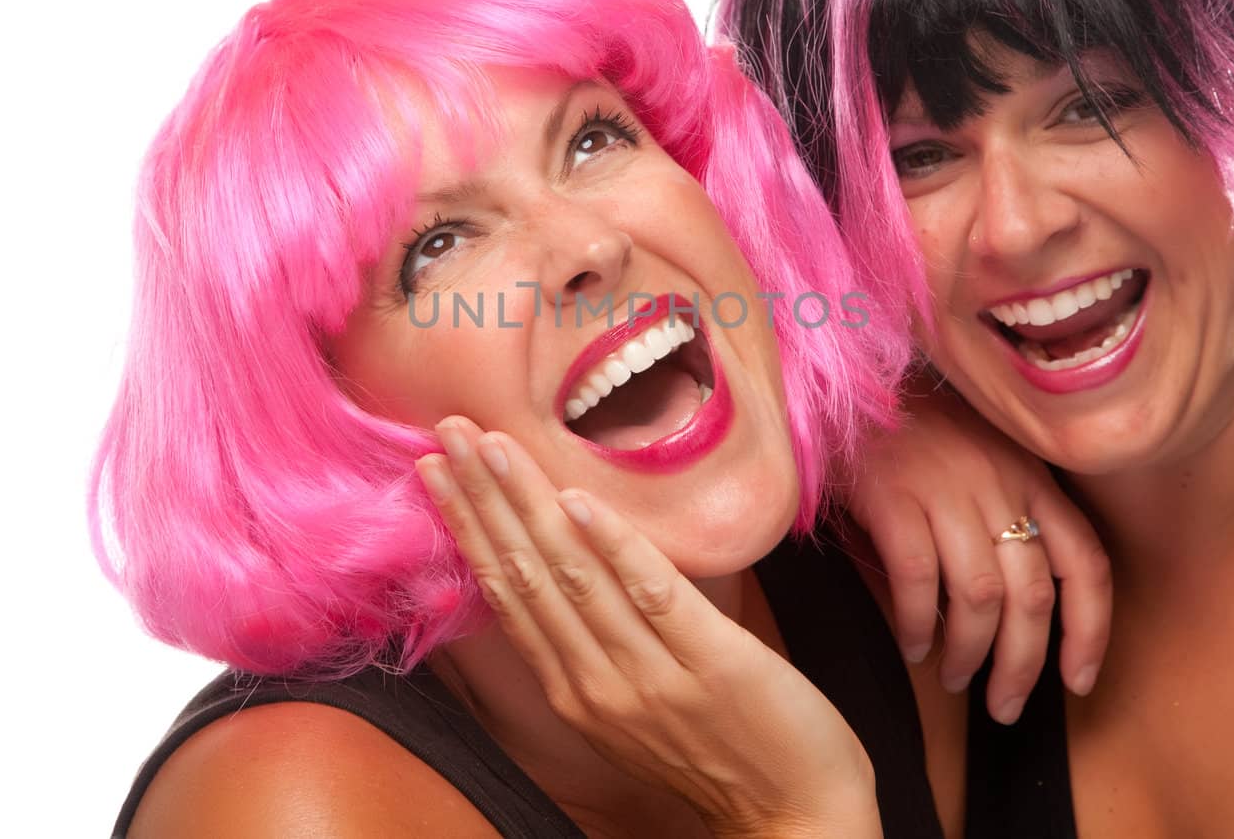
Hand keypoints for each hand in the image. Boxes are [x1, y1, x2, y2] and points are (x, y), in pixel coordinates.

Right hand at [417, 416, 881, 838]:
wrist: (797, 820)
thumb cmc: (720, 754)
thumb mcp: (637, 709)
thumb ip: (599, 648)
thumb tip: (574, 568)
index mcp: (577, 691)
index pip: (507, 594)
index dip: (469, 528)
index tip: (436, 471)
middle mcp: (597, 684)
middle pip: (526, 575)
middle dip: (483, 499)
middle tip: (447, 433)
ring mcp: (652, 675)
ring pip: (574, 576)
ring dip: (529, 504)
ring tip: (495, 446)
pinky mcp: (712, 663)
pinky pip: (654, 595)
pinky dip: (616, 546)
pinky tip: (582, 500)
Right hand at [848, 383, 1111, 722]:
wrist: (844, 382)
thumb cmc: (911, 431)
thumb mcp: (979, 462)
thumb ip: (1002, 519)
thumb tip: (1009, 614)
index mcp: (1031, 476)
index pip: (1086, 563)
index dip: (1091, 630)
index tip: (1078, 680)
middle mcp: (999, 483)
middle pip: (1033, 595)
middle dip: (1023, 665)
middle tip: (1004, 707)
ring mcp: (947, 488)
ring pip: (981, 596)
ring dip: (970, 652)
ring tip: (952, 677)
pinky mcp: (893, 496)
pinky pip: (919, 578)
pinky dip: (919, 623)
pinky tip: (912, 645)